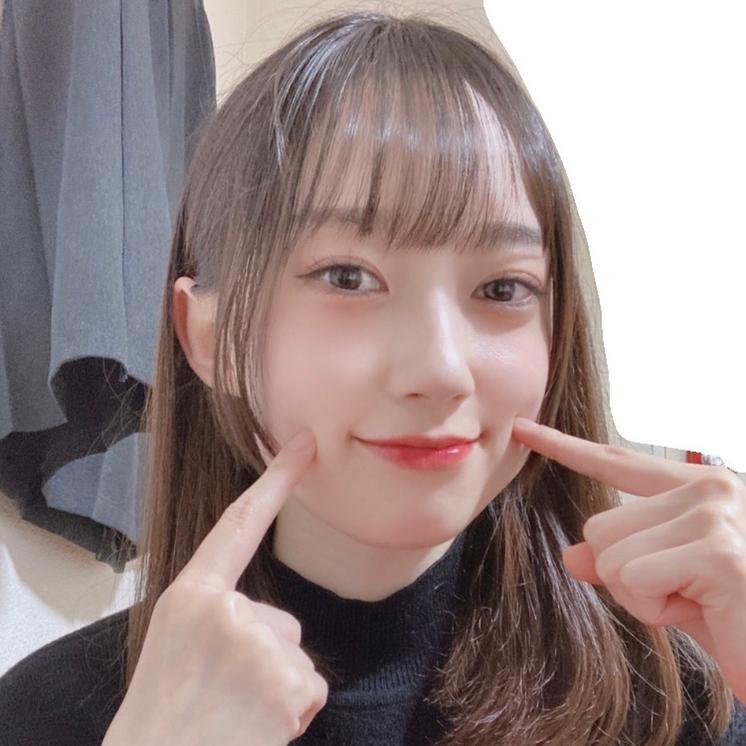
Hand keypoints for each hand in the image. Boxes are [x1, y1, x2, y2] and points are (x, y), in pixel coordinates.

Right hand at [103, 430, 327, 745]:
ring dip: (276, 690)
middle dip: (266, 660)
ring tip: (232, 718)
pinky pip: (312, 688)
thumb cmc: (164, 716)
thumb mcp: (176, 646)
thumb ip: (218, 616)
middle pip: (283, 621)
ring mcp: (259, 645)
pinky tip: (256, 730)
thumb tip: (269, 626)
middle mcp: (226, 611)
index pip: (239, 524)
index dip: (275, 480)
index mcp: (190, 596)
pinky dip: (293, 713)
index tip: (304, 444)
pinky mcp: (288, 684)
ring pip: (297, 658)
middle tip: (220, 698)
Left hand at [512, 416, 745, 702]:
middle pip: (599, 527)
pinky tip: (707, 614)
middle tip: (688, 596)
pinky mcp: (716, 554)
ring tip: (700, 605)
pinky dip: (657, 612)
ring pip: (609, 557)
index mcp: (699, 487)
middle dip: (628, 577)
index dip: (564, 447)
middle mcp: (709, 489)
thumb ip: (623, 562)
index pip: (616, 461)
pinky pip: (632, 581)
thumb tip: (571, 555)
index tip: (522, 428)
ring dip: (644, 599)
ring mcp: (713, 517)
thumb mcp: (670, 586)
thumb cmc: (737, 619)